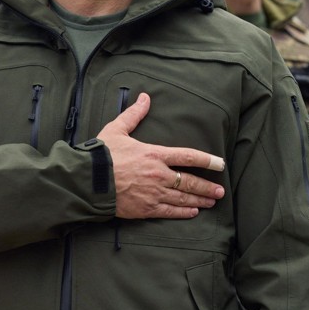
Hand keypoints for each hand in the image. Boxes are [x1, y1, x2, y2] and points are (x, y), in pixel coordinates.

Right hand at [97, 92, 225, 218]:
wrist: (87, 181)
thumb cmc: (102, 155)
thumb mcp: (118, 129)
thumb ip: (134, 115)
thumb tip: (144, 97)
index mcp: (155, 154)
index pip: (188, 156)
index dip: (207, 160)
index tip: (220, 163)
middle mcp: (159, 175)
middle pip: (190, 181)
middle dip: (208, 186)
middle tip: (221, 190)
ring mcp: (154, 193)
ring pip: (183, 198)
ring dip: (200, 199)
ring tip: (212, 201)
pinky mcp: (145, 209)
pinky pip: (170, 211)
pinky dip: (183, 212)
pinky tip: (193, 212)